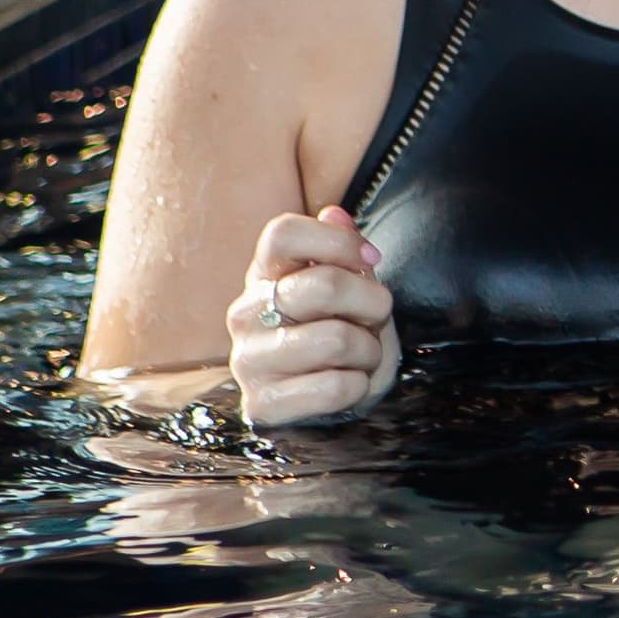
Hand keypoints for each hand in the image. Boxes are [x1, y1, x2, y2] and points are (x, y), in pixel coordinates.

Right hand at [226, 207, 400, 427]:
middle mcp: (245, 313)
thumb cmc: (342, 334)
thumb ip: (343, 251)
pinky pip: (333, 387)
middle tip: (373, 320)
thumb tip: (334, 213)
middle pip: (323, 286)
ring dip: (369, 352)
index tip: (372, 259)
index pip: (283, 233)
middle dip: (373, 305)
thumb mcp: (352, 289)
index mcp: (265, 276)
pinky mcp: (261, 404)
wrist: (334, 403)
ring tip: (359, 357)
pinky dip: (358, 387)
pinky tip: (346, 386)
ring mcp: (247, 360)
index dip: (337, 241)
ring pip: (336, 340)